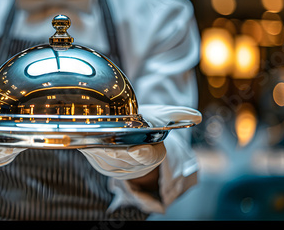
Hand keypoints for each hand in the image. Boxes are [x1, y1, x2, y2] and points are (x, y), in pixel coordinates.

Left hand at [78, 105, 200, 179]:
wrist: (130, 125)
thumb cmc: (148, 119)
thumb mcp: (163, 114)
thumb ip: (178, 115)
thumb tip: (196, 117)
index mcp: (154, 154)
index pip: (149, 157)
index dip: (143, 155)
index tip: (137, 150)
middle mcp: (138, 165)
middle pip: (126, 161)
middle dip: (117, 154)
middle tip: (108, 145)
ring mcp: (120, 169)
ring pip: (110, 164)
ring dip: (101, 155)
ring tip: (95, 143)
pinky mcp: (104, 167)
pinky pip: (97, 163)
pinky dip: (92, 154)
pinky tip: (87, 144)